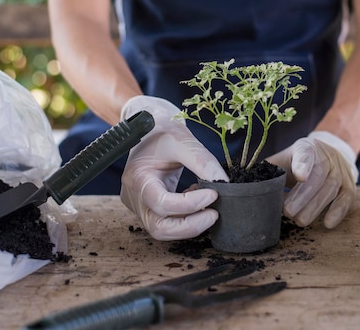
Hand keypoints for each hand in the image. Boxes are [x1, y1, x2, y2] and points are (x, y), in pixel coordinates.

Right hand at [120, 96, 228, 240]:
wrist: (150, 129)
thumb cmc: (162, 131)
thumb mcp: (183, 140)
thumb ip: (203, 161)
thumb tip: (224, 183)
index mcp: (137, 177)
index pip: (161, 203)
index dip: (190, 204)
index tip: (214, 194)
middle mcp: (134, 197)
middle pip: (160, 227)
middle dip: (190, 225)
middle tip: (215, 213)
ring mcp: (139, 206)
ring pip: (164, 230)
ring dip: (190, 224)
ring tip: (208, 205)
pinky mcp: (149, 209)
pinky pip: (168, 222)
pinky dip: (187, 217)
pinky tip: (198, 199)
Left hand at [266, 131, 357, 227]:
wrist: (330, 153)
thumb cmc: (298, 162)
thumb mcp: (285, 160)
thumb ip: (268, 170)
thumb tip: (238, 184)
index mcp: (307, 148)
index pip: (306, 154)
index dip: (303, 164)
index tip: (299, 176)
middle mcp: (327, 157)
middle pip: (319, 175)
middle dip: (303, 195)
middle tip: (288, 211)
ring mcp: (340, 171)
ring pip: (331, 188)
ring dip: (315, 207)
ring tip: (299, 221)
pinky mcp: (350, 185)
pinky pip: (346, 198)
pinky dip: (338, 211)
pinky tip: (327, 224)